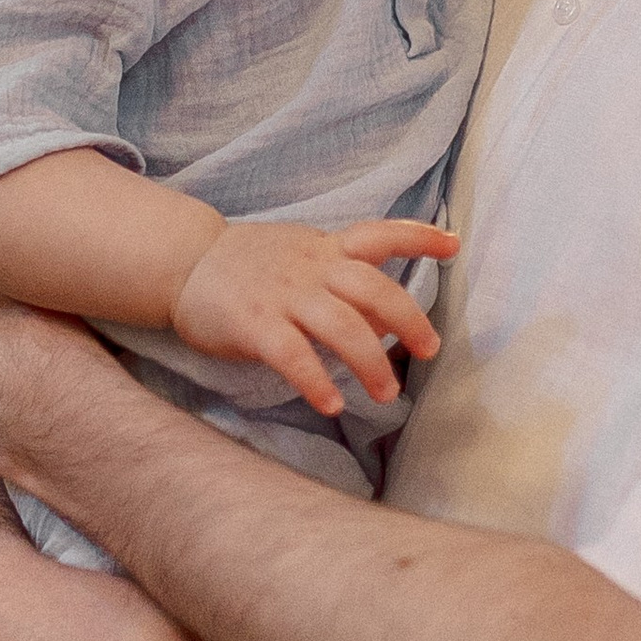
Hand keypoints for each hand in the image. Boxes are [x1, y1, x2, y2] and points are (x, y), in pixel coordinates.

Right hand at [169, 217, 457, 415]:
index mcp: (326, 249)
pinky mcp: (254, 324)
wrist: (185, 263)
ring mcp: (283, 295)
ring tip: (386, 395)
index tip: (454, 245)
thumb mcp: (302, 253)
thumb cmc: (251, 264)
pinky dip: (317, 381)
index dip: (418, 237)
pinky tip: (332, 406)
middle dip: (408, 319)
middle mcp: (311, 268)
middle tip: (429, 349)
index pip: (379, 234)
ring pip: (341, 326)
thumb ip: (343, 275)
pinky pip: (293, 355)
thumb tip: (389, 318)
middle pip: (372, 288)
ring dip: (370, 362)